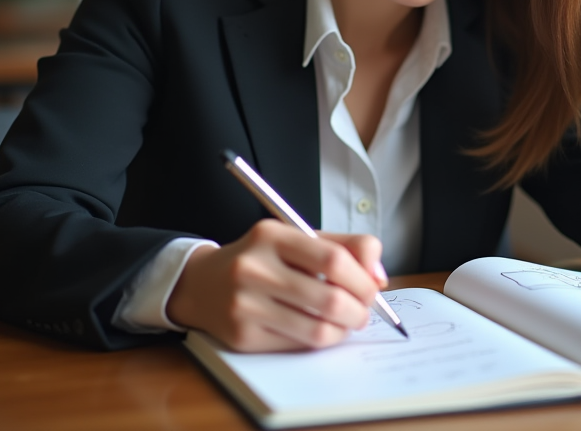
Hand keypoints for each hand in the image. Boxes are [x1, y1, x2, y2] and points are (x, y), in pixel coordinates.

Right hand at [165, 220, 387, 351]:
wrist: (202, 283)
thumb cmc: (262, 259)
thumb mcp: (297, 239)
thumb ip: (344, 247)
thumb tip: (378, 276)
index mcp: (270, 236)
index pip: (333, 259)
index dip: (362, 279)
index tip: (373, 288)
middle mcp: (253, 268)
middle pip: (329, 298)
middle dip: (359, 310)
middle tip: (363, 311)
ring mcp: (245, 305)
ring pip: (317, 329)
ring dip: (344, 330)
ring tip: (346, 322)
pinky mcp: (242, 336)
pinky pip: (298, 345)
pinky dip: (320, 341)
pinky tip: (319, 330)